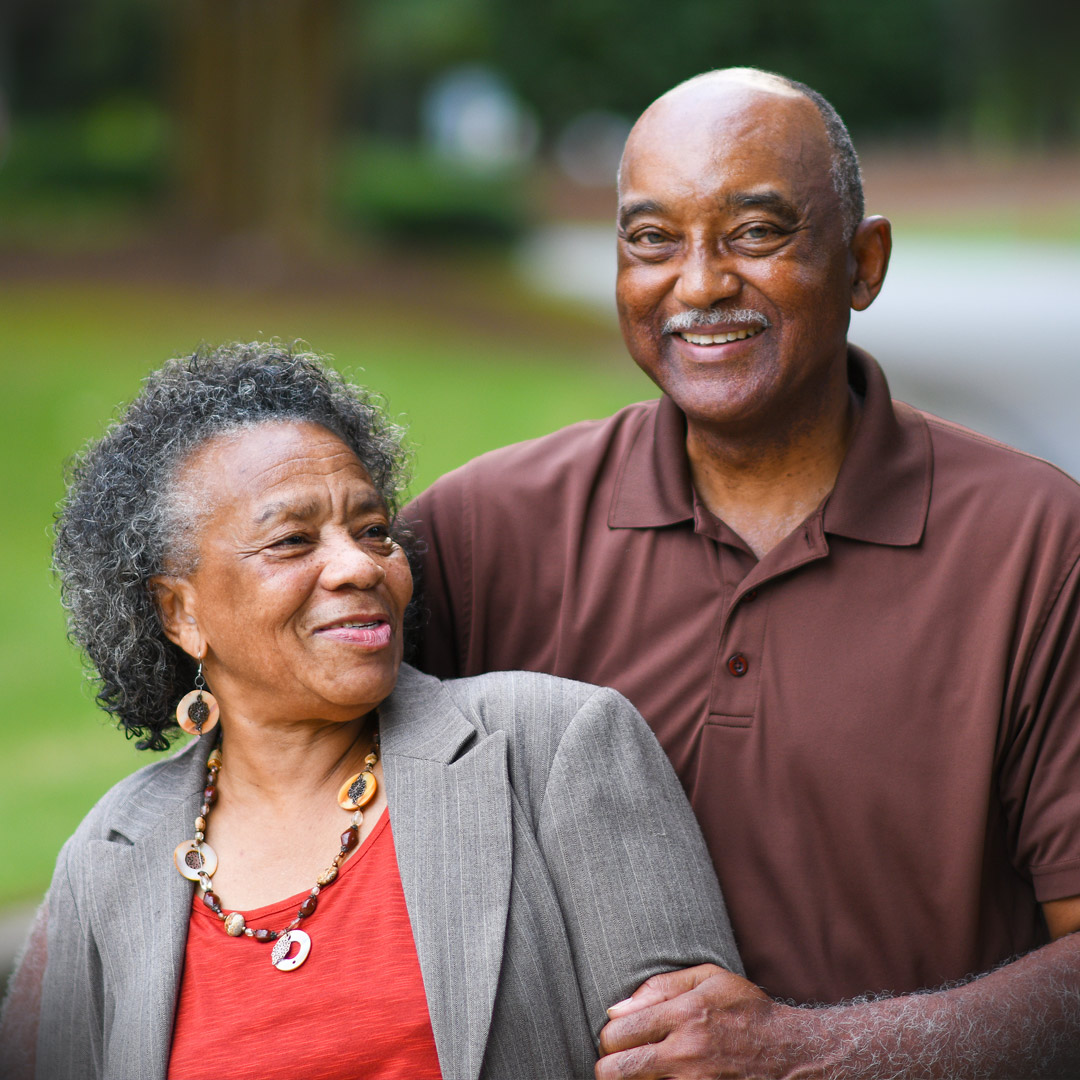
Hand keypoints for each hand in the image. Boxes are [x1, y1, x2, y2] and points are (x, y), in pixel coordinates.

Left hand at [597, 964, 824, 1079]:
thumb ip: (659, 987)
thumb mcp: (709, 979)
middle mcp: (685, 1054)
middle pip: (615, 1071)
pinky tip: (661, 1079)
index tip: (619, 1037)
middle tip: (619, 1062)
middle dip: (609, 1066)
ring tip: (642, 1071)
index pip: (618, 1032)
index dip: (609, 1037)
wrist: (791, 1054)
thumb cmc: (746, 1011)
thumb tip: (616, 1009)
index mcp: (684, 1015)